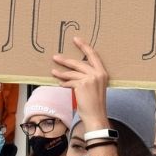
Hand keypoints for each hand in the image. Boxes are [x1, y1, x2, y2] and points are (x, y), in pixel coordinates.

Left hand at [52, 37, 116, 155]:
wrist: (96, 116)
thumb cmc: (94, 103)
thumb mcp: (94, 87)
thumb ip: (87, 77)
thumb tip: (71, 72)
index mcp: (103, 73)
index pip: (93, 55)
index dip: (84, 46)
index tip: (76, 39)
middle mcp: (98, 74)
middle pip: (78, 63)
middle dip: (65, 60)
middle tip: (55, 57)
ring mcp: (90, 79)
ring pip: (71, 72)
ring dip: (61, 72)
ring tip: (53, 70)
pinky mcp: (82, 85)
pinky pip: (69, 82)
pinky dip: (63, 83)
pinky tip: (60, 84)